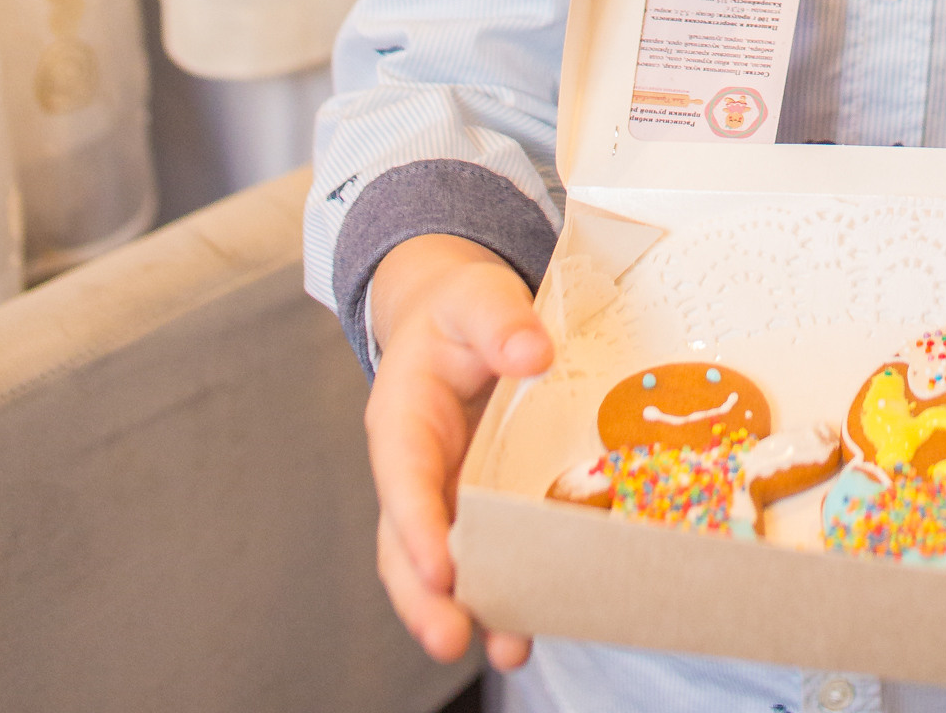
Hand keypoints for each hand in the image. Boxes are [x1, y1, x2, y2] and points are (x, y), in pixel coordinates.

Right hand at [364, 235, 552, 670]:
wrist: (467, 317)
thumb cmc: (464, 309)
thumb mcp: (476, 296)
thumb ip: (499, 319)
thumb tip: (534, 353)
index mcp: (402, 419)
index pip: (402, 477)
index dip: (418, 525)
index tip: (440, 568)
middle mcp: (418, 471)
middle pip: (407, 547)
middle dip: (426, 599)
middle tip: (453, 638)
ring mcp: (449, 496)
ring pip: (445, 568)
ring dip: (473, 611)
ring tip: (511, 649)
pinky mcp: (485, 508)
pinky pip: (492, 554)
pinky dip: (512, 588)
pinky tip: (543, 618)